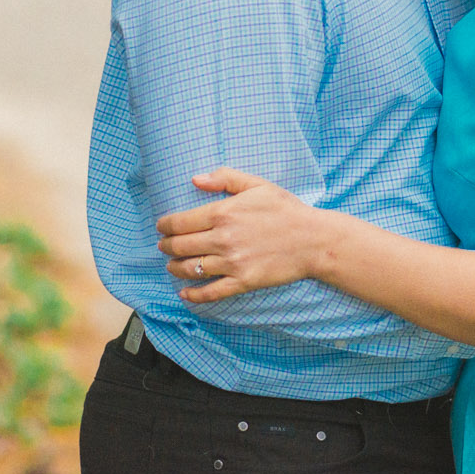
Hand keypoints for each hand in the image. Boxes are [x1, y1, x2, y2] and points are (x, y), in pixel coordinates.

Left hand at [156, 168, 325, 302]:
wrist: (313, 239)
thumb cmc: (285, 209)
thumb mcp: (257, 184)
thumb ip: (225, 178)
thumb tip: (195, 179)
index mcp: (224, 213)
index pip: (180, 222)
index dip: (165, 225)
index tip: (161, 227)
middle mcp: (223, 239)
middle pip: (180, 246)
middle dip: (166, 246)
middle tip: (163, 245)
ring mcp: (232, 263)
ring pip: (191, 269)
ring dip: (175, 268)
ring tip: (172, 265)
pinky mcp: (242, 282)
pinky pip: (210, 292)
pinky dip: (193, 295)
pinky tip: (185, 293)